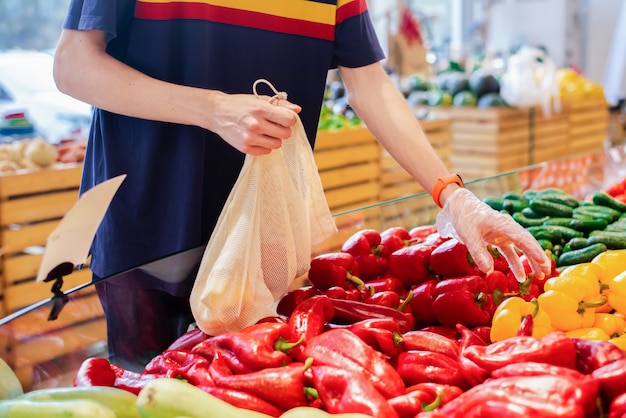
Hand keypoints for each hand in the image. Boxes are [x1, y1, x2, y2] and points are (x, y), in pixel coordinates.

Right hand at [208, 92, 300, 154]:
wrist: (217, 112)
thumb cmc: (240, 104)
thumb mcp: (260, 99)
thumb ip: (280, 104)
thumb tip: (297, 110)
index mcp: (261, 109)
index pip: (289, 120)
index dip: (289, 120)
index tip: (283, 118)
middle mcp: (255, 124)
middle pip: (285, 134)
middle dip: (283, 130)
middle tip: (275, 126)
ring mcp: (250, 137)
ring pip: (277, 145)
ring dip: (274, 139)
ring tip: (266, 132)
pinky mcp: (245, 148)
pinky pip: (266, 152)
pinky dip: (265, 146)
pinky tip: (258, 138)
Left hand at [435, 188, 551, 281]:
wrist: (459, 207)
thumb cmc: (465, 218)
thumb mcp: (468, 235)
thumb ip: (478, 253)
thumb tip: (488, 271)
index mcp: (503, 224)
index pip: (522, 238)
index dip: (533, 250)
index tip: (543, 262)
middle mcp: (507, 228)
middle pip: (527, 243)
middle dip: (538, 258)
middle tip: (547, 272)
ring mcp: (504, 234)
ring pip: (522, 248)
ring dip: (530, 262)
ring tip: (540, 276)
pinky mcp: (498, 238)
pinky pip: (511, 252)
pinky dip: (516, 263)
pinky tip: (520, 277)